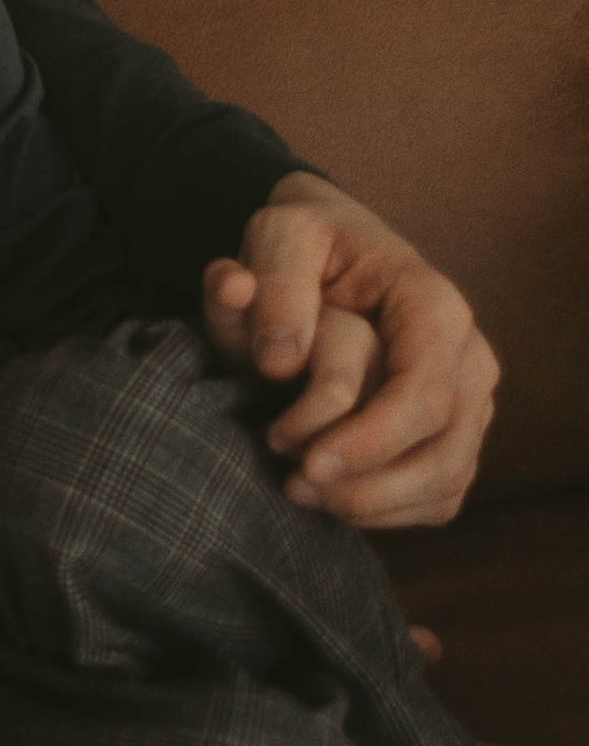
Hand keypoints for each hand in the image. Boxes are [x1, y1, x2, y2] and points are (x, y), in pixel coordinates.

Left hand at [200, 172, 498, 526]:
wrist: (328, 246)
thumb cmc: (306, 241)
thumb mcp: (280, 235)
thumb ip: (274, 284)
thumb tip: (280, 360)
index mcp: (434, 305)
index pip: (424, 394)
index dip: (370, 442)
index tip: (306, 463)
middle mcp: (468, 356)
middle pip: (443, 451)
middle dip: (369, 484)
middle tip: (293, 486)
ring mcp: (470, 398)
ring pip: (447, 480)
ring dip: (375, 503)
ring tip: (299, 491)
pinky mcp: (457, 432)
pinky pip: (441, 494)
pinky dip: (390, 511)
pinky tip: (331, 500)